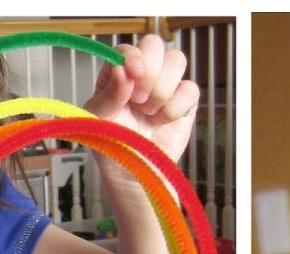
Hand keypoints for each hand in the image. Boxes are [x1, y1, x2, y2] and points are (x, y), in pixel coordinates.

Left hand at [84, 35, 199, 163]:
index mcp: (119, 71)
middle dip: (150, 72)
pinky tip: (162, 121)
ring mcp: (166, 86)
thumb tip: (122, 69)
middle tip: (139, 100)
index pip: (130, 47)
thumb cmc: (112, 144)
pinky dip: (176, 107)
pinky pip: (190, 89)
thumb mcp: (99, 118)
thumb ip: (109, 92)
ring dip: (162, 91)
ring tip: (149, 113)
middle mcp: (143, 73)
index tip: (133, 74)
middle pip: (156, 44)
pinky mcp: (185, 103)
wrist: (133, 173)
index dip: (134, 57)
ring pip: (176, 61)